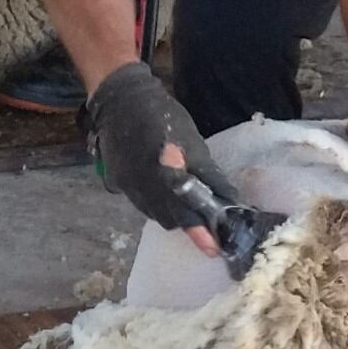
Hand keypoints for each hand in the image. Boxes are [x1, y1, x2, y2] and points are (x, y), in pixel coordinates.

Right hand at [86, 60, 234, 242]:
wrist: (120, 100)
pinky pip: (143, 204)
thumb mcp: (193, 142)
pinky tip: (168, 196)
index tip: (214, 248)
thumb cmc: (163, 116)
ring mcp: (128, 187)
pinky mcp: (119, 184)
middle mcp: (144, 187)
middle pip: (170, 219)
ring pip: (156, 215)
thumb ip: (208, 175)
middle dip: (190, 225)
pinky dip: (159, 205)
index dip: (200, 232)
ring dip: (174, 216)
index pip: (186, 213)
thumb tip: (228, 201)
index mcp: (165, 175)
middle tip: (209, 229)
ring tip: (190, 211)